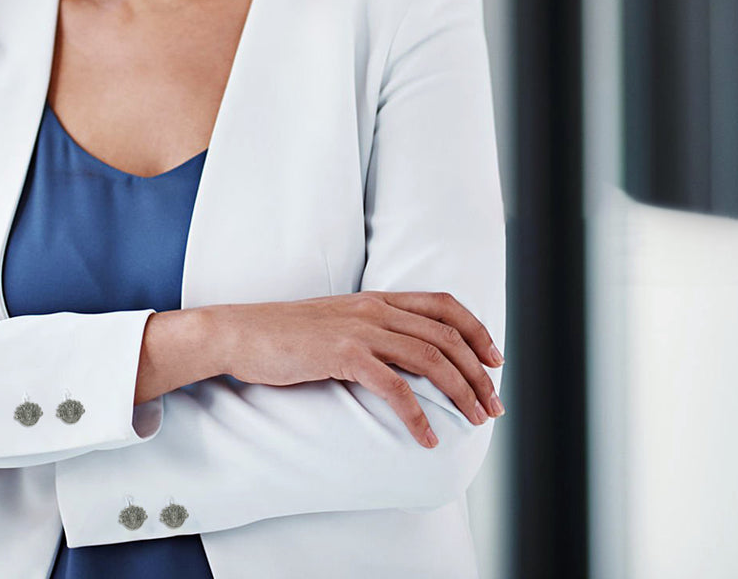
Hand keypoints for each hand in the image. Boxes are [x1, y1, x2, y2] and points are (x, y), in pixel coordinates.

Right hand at [216, 291, 504, 448]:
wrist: (241, 333)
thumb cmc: (285, 334)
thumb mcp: (336, 322)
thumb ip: (370, 330)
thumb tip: (401, 355)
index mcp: (376, 298)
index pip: (443, 304)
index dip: (476, 330)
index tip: (496, 360)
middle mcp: (374, 308)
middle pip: (445, 336)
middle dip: (478, 373)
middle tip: (493, 406)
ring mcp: (359, 328)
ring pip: (429, 358)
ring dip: (460, 392)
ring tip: (474, 421)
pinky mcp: (341, 354)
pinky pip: (393, 385)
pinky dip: (416, 414)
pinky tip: (425, 437)